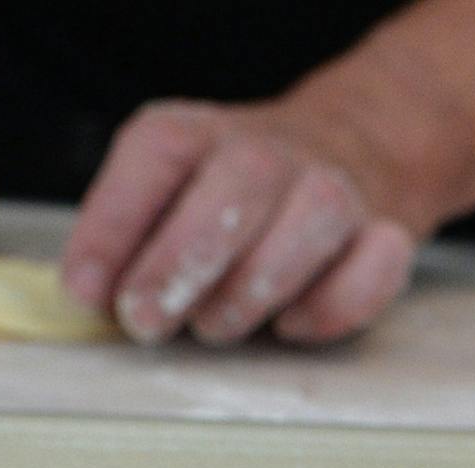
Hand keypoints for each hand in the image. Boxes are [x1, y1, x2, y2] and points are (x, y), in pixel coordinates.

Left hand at [62, 100, 420, 346]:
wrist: (347, 154)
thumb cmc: (230, 204)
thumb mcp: (163, 201)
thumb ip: (122, 241)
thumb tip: (88, 293)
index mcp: (198, 133)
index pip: (156, 152)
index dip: (113, 224)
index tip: (88, 292)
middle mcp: (269, 148)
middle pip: (239, 182)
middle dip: (183, 263)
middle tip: (147, 322)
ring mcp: (335, 186)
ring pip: (310, 222)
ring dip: (252, 290)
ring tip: (214, 326)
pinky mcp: (386, 232)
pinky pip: (374, 265)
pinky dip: (332, 305)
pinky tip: (291, 323)